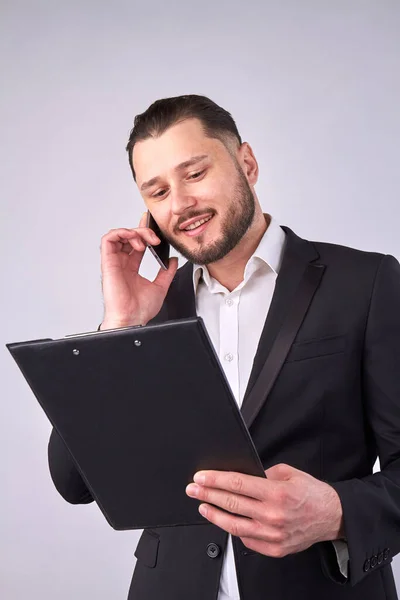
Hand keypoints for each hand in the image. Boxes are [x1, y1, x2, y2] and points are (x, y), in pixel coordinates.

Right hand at [100, 212, 177, 328]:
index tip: (157, 231)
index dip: (144, 233)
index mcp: (131, 268)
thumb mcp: (161, 287)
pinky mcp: (108, 263)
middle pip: (128, 236)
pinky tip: (135, 241)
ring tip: (145, 242)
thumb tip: (172, 260)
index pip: (136, 244)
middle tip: (155, 239)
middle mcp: (122, 263)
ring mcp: (114, 262)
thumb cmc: (140, 310)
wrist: (132, 320)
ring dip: (133, 232)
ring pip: (118, 235)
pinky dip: (121, 233)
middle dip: (143, 231)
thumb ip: (167, 272)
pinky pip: (107, 240)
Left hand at [186, 463, 344, 557]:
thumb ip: (264, 474)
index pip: (237, 484)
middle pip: (231, 503)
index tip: (201, 477)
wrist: (332, 516)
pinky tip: (224, 521)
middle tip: (193, 489)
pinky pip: (247, 539)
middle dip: (207, 495)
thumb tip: (241, 476)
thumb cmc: (311, 493)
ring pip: (234, 525)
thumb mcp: (288, 473)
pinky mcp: (275, 548)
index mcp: (276, 492)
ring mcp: (273, 534)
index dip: (215, 480)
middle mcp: (273, 515)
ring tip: (203, 506)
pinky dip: (233, 530)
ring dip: (214, 515)